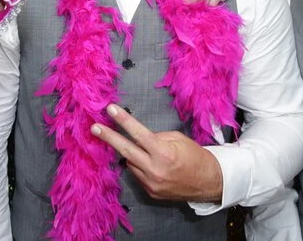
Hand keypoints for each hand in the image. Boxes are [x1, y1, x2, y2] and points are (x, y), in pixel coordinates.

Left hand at [90, 104, 222, 202]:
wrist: (208, 182)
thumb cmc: (195, 156)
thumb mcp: (178, 139)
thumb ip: (156, 137)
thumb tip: (138, 137)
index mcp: (163, 153)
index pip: (138, 134)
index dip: (123, 121)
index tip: (110, 109)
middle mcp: (155, 170)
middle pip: (125, 151)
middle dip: (109, 138)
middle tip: (94, 128)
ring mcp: (151, 184)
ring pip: (130, 163)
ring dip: (131, 154)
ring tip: (143, 150)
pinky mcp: (150, 192)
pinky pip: (137, 174)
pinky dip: (139, 166)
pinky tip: (148, 163)